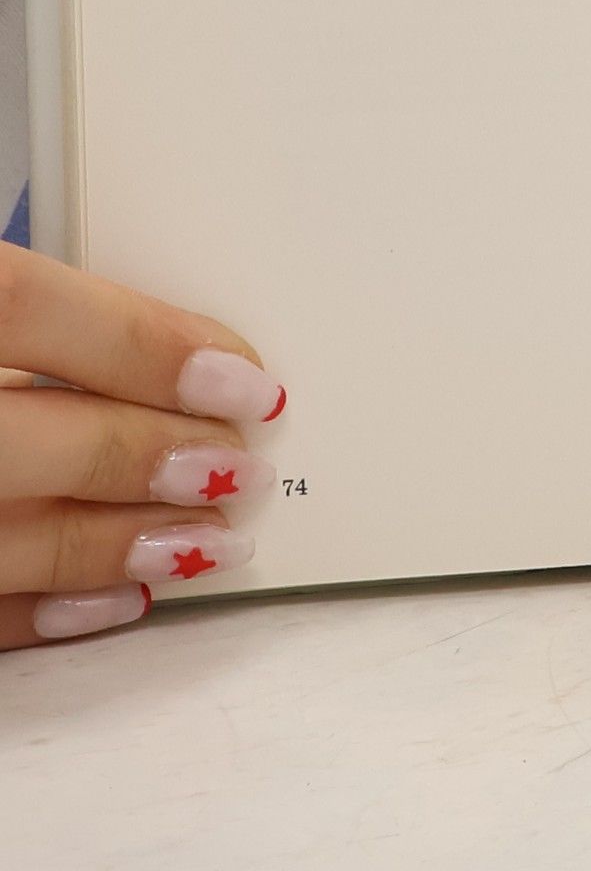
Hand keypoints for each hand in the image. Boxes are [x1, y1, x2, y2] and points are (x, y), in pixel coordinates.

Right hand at [0, 242, 283, 647]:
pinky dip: (48, 607)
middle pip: (22, 437)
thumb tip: (199, 351)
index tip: (244, 378)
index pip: (24, 306)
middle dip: (144, 452)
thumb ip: (61, 319)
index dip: (141, 343)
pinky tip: (128, 593)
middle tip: (240, 466)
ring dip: (116, 539)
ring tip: (212, 536)